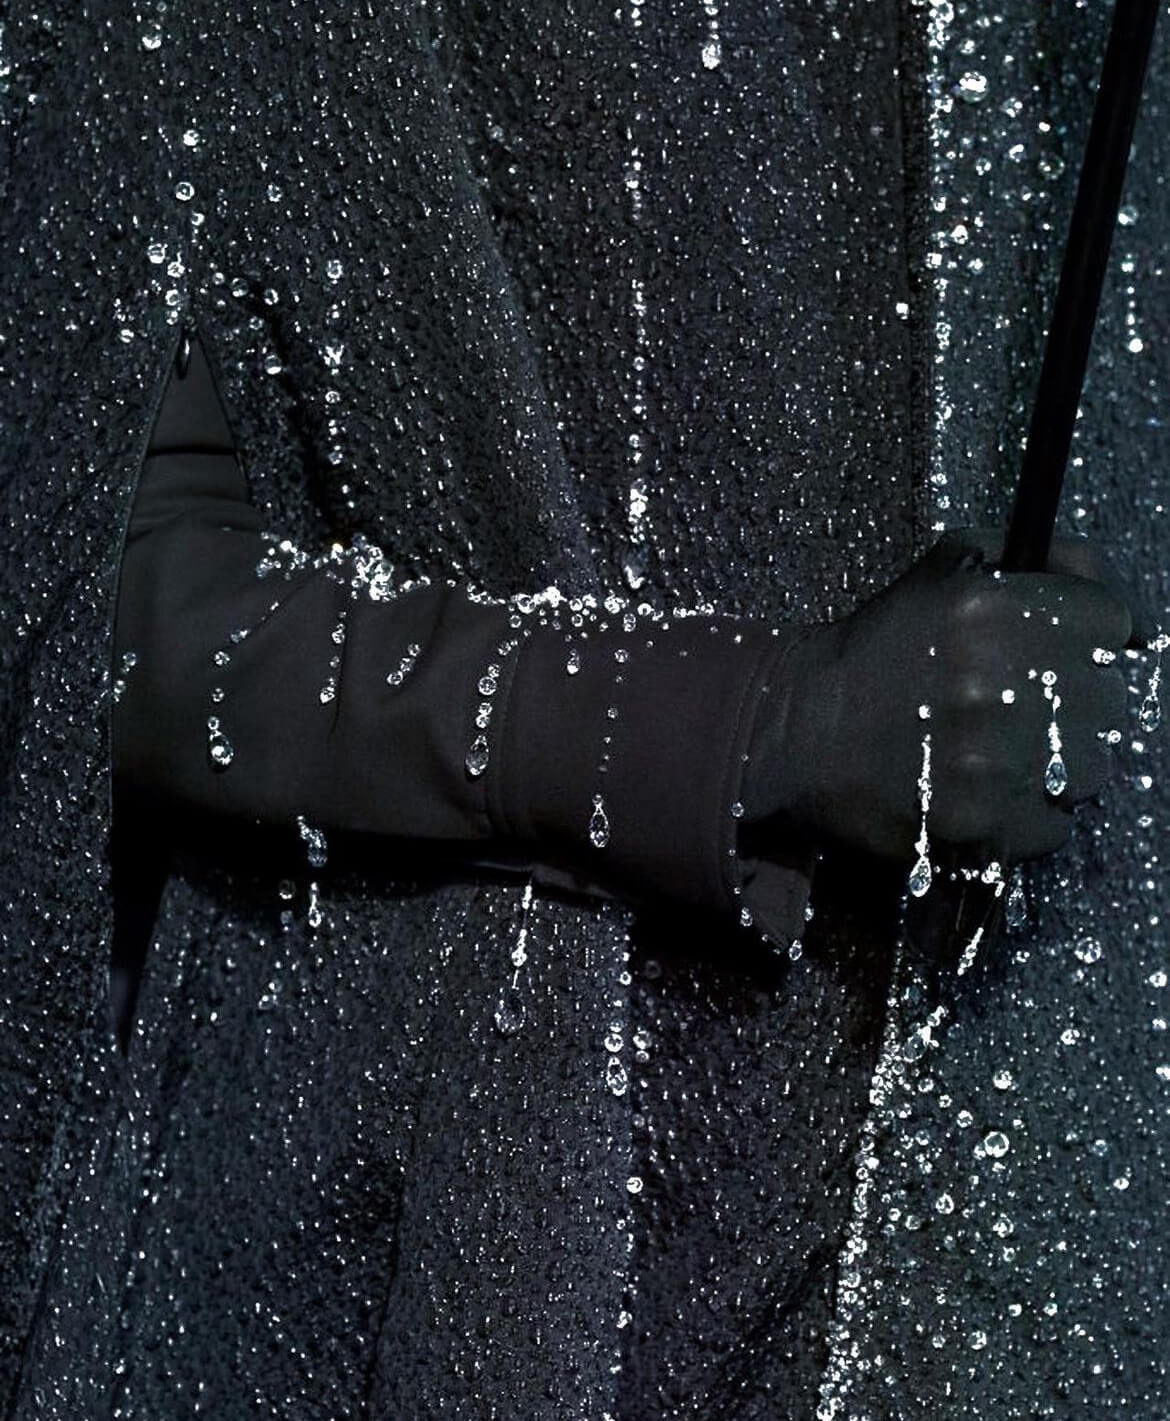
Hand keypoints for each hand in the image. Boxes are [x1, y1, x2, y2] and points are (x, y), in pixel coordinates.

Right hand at [744, 526, 1154, 865]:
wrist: (796, 729)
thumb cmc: (875, 649)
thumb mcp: (944, 570)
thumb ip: (1033, 557)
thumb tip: (1106, 584)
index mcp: (993, 609)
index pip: (1112, 621)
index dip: (1092, 636)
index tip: (1068, 651)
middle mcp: (1001, 682)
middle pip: (1108, 699)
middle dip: (1074, 701)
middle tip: (1023, 706)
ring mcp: (994, 760)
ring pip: (1090, 766)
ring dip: (1058, 761)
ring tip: (1006, 751)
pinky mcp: (983, 822)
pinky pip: (1055, 824)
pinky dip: (1031, 813)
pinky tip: (989, 790)